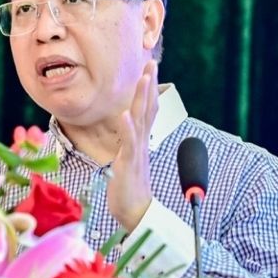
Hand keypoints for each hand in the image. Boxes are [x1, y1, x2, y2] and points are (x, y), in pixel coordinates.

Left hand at [107, 60, 159, 231]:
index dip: (148, 89)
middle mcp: (141, 143)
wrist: (136, 214)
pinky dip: (127, 129)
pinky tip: (125, 115)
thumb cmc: (130, 189)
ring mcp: (136, 153)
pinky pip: (129, 144)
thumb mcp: (129, 160)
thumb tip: (129, 130)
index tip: (149, 69)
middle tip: (152, 63)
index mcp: (140, 141)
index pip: (147, 110)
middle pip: (147, 109)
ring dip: (142, 98)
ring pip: (141, 120)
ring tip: (143, 79)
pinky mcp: (129, 165)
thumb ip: (131, 143)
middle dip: (148, 85)